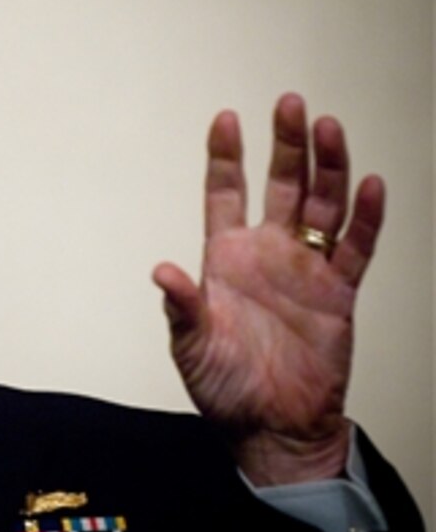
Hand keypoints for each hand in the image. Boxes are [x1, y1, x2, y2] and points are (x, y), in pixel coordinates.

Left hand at [152, 93, 383, 484]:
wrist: (272, 427)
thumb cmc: (224, 386)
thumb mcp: (191, 346)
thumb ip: (182, 306)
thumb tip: (162, 271)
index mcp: (226, 258)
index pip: (225, 193)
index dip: (226, 157)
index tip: (226, 118)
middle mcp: (268, 253)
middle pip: (281, 185)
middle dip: (286, 145)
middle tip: (291, 104)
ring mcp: (306, 268)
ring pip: (322, 205)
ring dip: (327, 167)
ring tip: (329, 128)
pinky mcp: (340, 292)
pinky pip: (357, 247)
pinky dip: (365, 217)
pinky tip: (368, 184)